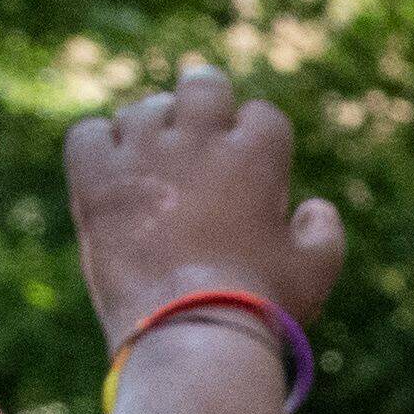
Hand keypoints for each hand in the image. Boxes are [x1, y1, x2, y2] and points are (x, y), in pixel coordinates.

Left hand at [62, 65, 344, 359]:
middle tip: (200, 124)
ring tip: (155, 164)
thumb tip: (315, 206)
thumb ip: (324, 231)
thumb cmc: (261, 305)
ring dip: (153, 129)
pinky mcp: (96, 177)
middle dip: (207, 98)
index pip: (262, 115)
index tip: (254, 160)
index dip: (259, 136)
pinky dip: (99, 145)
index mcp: (256, 156)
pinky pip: (89, 133)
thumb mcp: (314, 272)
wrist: (190, 329)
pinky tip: (112, 171)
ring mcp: (143, 153)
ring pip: (143, 109)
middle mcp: (198, 140)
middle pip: (202, 84)